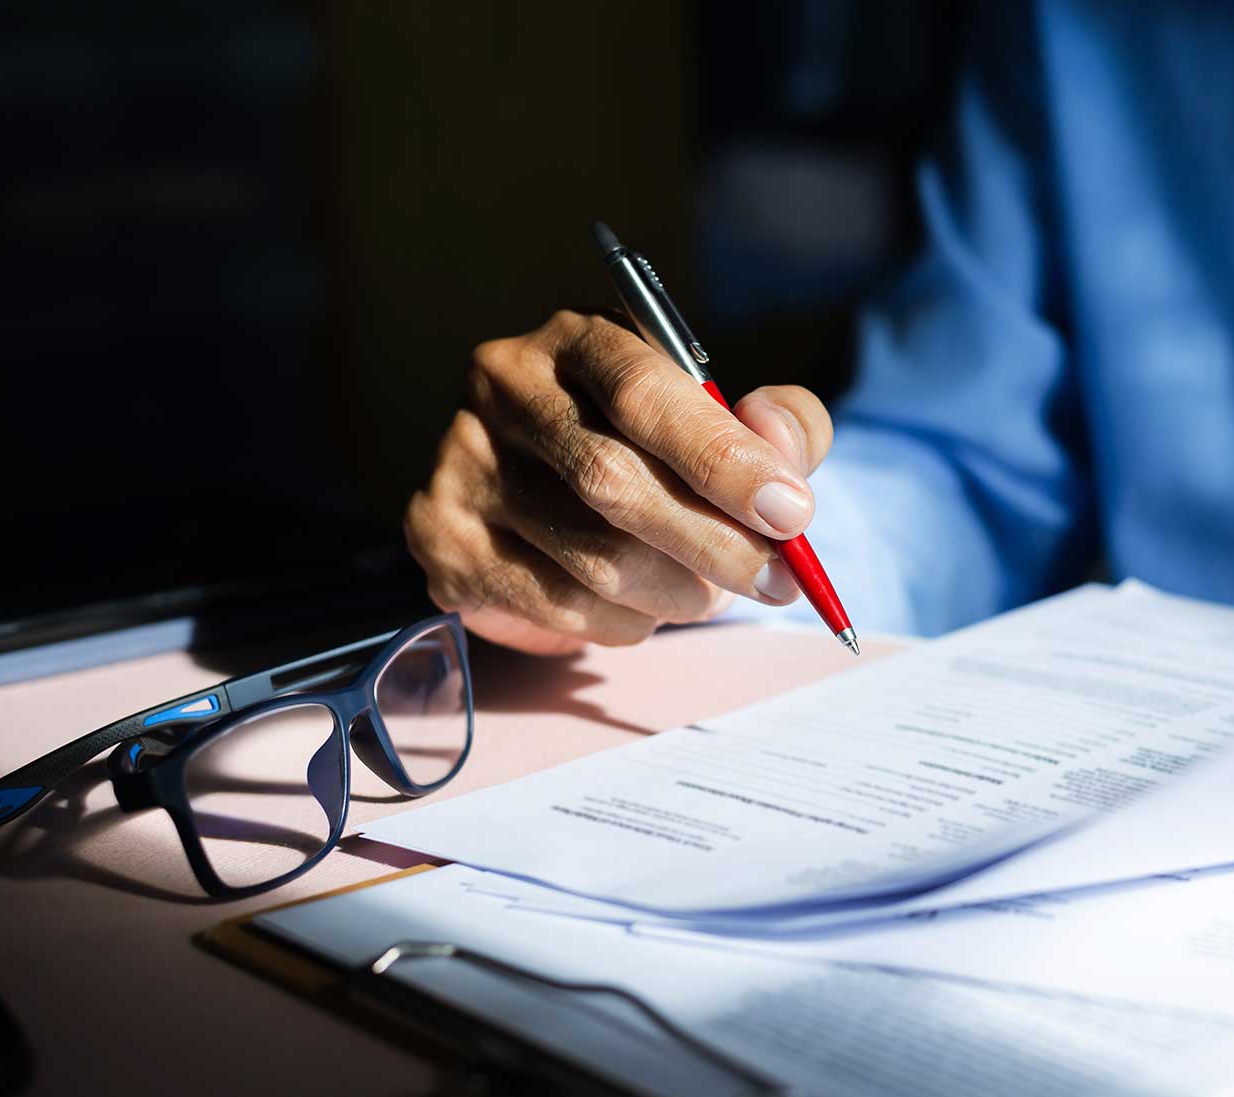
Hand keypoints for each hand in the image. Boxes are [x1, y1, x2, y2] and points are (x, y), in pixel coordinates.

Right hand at [405, 310, 832, 654]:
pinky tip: (646, 607)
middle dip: (714, 544)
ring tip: (709, 593)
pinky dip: (628, 622)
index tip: (791, 513)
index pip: (644, 391)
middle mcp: (503, 386)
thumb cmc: (658, 453)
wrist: (550, 501)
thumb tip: (782, 454)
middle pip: (613, 482)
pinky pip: (558, 606)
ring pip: (593, 559)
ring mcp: (462, 463)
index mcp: (579, 337)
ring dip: (677, 594)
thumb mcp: (730, 421)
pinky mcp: (442, 538)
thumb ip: (778, 426)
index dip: (723, 458)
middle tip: (777, 581)